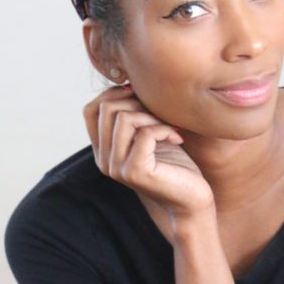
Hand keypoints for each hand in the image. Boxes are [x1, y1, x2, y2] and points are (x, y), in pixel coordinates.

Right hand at [83, 83, 214, 220]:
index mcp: (103, 151)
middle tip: (162, 113)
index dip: (115, 94)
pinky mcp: (135, 172)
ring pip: (124, 118)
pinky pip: (145, 134)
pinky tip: (178, 138)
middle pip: (107, 109)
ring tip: (170, 126)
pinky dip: (164, 129)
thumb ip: (133, 115)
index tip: (143, 98)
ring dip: (152, 115)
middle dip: (137, 101)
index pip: (91, 110)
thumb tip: (128, 82)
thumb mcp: (150, 135)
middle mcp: (104, 161)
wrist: (193, 200)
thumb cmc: (176, 166)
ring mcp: (117, 168)